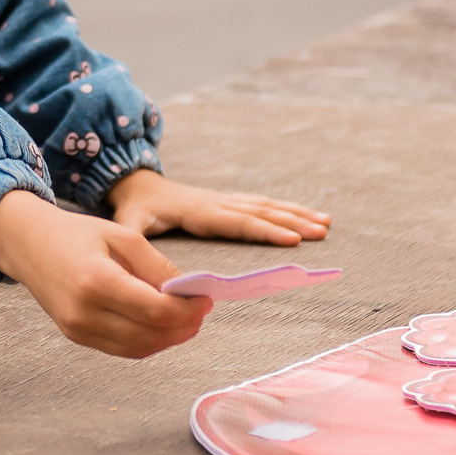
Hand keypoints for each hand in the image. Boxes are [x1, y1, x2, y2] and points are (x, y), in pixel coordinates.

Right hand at [0, 190, 208, 359]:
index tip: (205, 299)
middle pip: (150, 335)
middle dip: (184, 326)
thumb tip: (189, 293)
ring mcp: (78, 329)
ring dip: (169, 338)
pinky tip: (161, 325)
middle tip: (201, 310)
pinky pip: (123, 348)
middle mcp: (84, 312)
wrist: (28, 244)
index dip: (187, 310)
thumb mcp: (122, 235)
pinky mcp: (76, 336)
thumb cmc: (75, 234)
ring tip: (186, 319)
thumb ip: (157, 266)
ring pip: (139, 348)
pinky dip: (148, 341)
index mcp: (96, 281)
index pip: (155, 310)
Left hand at [105, 169, 329, 245]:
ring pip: (266, 207)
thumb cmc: (133, 209)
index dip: (265, 231)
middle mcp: (217, 204)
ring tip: (325, 223)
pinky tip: (305, 214)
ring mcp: (224, 201)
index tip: (292, 239)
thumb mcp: (129, 225)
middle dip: (293, 223)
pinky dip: (285, 209)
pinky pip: (261, 205)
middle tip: (322, 232)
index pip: (238, 223)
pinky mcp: (226, 202)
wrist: (134, 183)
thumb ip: (135, 246)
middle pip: (261, 213)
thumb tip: (146, 271)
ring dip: (296, 214)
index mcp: (199, 212)